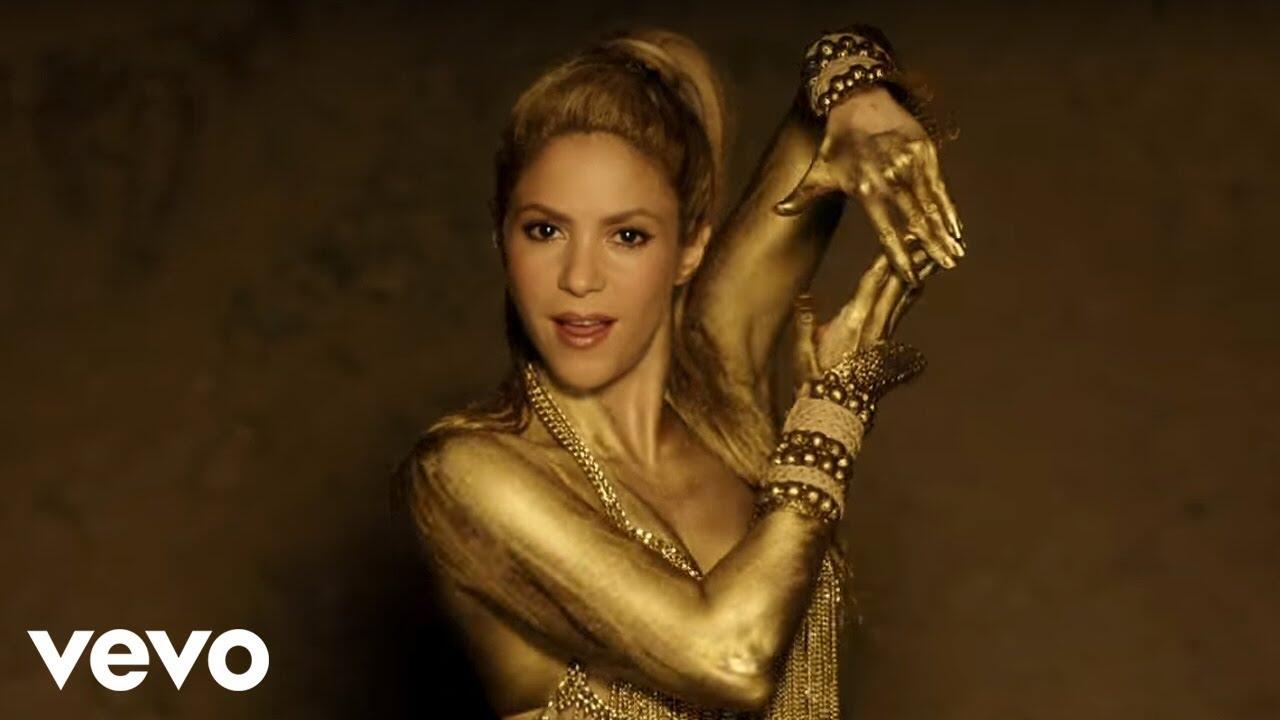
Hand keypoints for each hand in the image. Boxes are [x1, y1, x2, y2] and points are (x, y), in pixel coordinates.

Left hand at [775, 87, 963, 286]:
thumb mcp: (818, 170)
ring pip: (931, 205)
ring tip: (955, 255)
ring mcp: (910, 164)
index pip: (886, 231)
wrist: (857, 99)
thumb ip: (801, 196)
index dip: (899, 256)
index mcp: (864, 190)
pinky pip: (940, 185)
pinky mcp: (925, 150)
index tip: (910, 277)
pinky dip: (949, 208)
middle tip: (944, 269)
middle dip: (931, 247)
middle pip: (915, 221)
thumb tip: (777, 212)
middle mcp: (890, 179)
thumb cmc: (836, 143)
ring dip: (944, 231)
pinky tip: (956, 227)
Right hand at [791, 249, 937, 390]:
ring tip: (930, 254)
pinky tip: (916, 285)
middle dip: (910, 259)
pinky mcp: (884, 344)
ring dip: (917, 273)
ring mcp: (882, 336)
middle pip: (896, 286)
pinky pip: (900, 312)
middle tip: (926, 236)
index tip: (903, 239)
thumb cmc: (813, 382)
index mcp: (853, 324)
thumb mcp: (802, 352)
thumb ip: (805, 322)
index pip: (873, 284)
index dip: (889, 259)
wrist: (833, 412)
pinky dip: (910, 293)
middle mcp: (873, 327)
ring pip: (903, 298)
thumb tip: (805, 296)